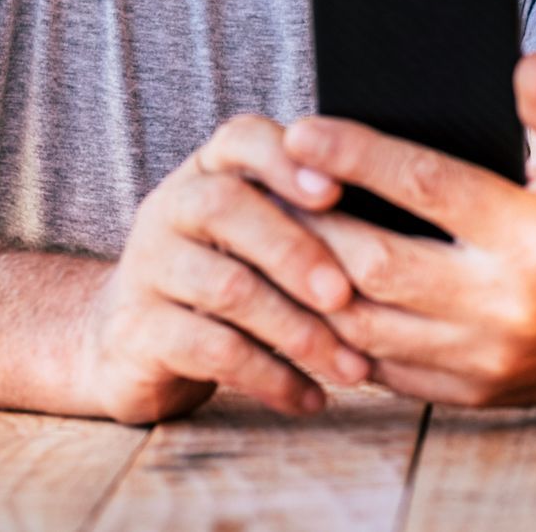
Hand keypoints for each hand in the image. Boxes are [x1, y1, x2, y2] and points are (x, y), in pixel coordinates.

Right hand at [75, 116, 372, 422]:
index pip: (241, 139)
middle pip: (226, 207)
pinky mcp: (137, 332)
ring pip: (225, 287)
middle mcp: (170, 208)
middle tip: (345, 296)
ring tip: (349, 367)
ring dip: (297, 329)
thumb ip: (307, 213)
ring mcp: (147, 268)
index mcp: (208, 171)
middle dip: (296, 250)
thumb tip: (404, 225)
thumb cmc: (226, 275)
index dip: (286, 160)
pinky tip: (310, 397)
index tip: (334, 191)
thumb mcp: (258, 233)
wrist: (131, 340)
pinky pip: (210, 349)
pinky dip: (271, 376)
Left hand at [281, 55, 535, 406]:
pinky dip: (339, 336)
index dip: (357, 156)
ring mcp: (484, 359)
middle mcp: (504, 303)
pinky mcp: (472, 395)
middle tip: (266, 190)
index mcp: (533, 235)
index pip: (426, 186)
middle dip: (311, 226)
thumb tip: (524, 61)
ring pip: (366, 327)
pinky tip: (307, 298)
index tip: (303, 131)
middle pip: (377, 263)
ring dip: (309, 287)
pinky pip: (383, 372)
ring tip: (271, 242)